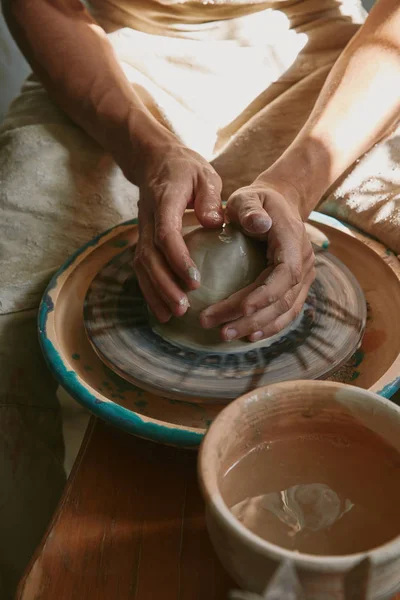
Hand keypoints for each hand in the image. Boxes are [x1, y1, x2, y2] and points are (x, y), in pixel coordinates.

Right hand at [134, 140, 222, 322]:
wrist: (155, 161)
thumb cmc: (186, 169)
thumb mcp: (204, 174)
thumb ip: (209, 197)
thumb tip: (215, 222)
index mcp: (164, 200)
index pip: (166, 234)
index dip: (177, 259)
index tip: (194, 281)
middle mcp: (148, 218)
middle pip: (149, 256)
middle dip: (164, 285)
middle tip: (183, 307)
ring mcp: (142, 230)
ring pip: (142, 266)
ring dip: (155, 292)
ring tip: (173, 315)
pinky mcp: (143, 240)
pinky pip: (142, 268)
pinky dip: (150, 290)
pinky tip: (162, 310)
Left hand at [200, 178, 315, 340]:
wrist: (278, 204)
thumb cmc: (257, 201)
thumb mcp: (248, 197)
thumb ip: (250, 209)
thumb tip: (259, 223)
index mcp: (293, 242)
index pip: (283, 275)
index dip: (263, 296)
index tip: (237, 310)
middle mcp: (304, 262)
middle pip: (281, 299)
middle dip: (251, 318)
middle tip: (219, 330)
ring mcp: (304, 276)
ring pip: (285, 310)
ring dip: (257, 327)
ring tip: (227, 336)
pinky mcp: (297, 286)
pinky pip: (286, 311)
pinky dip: (269, 326)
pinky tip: (248, 336)